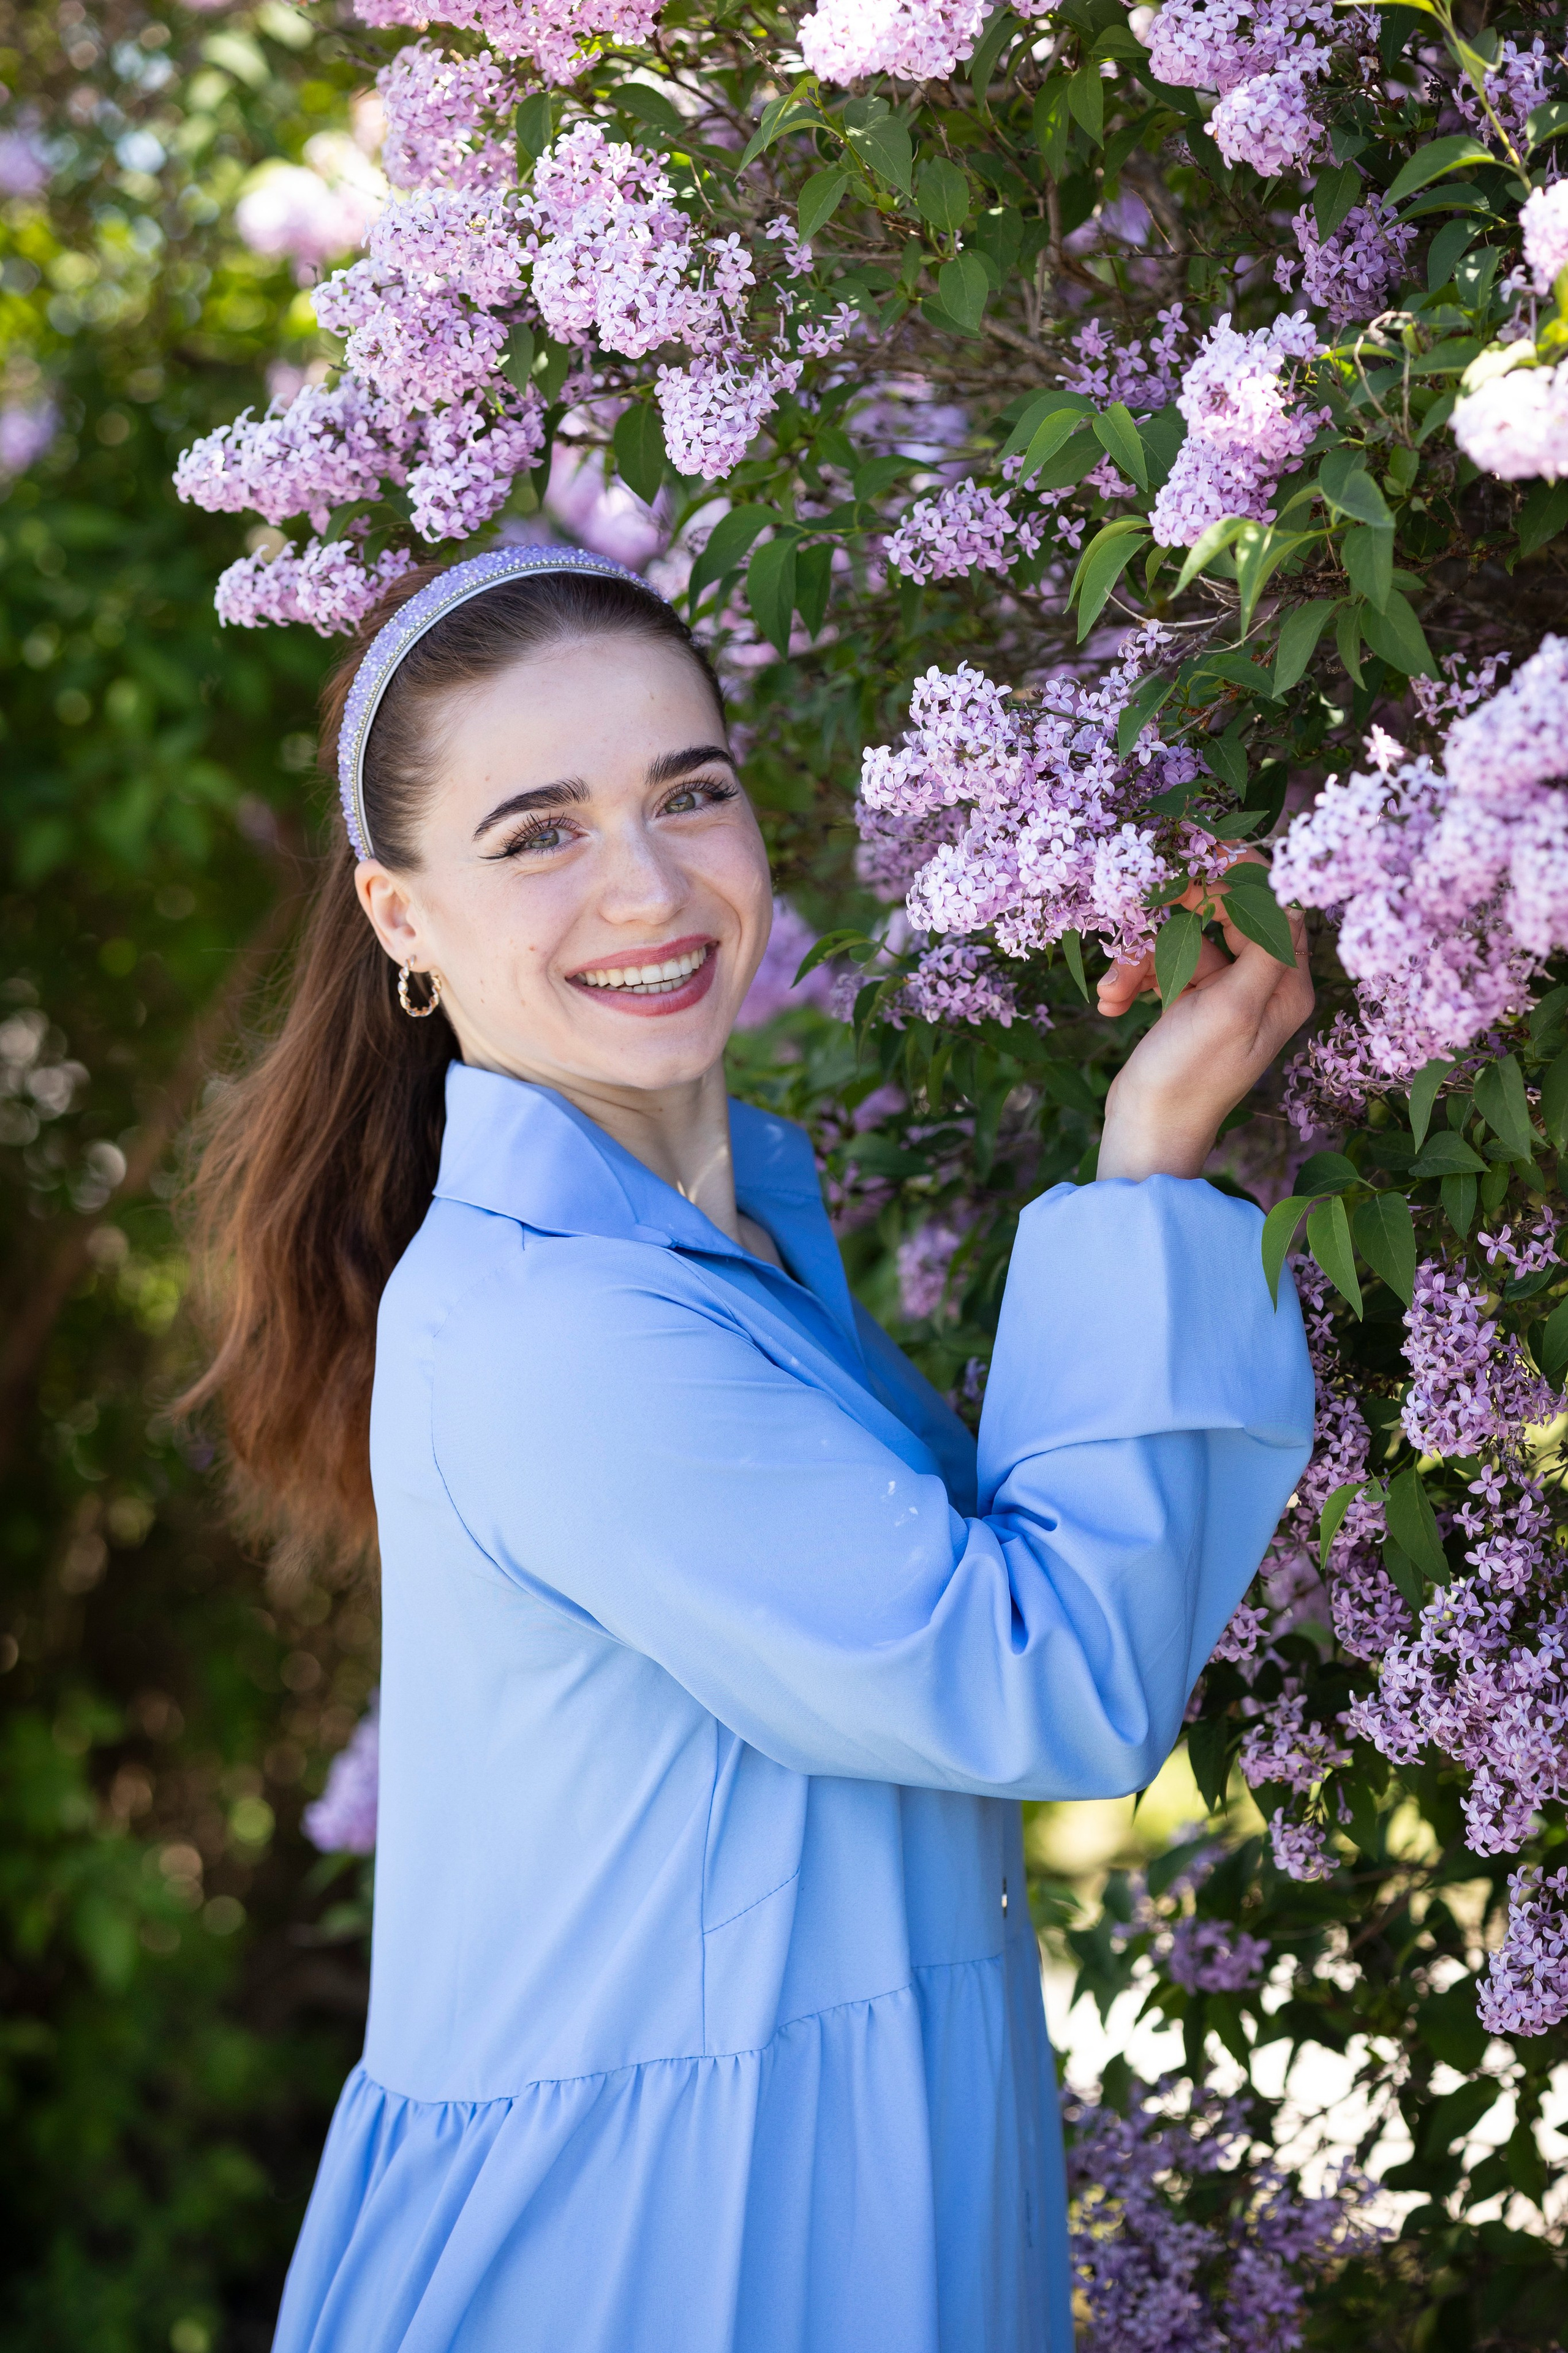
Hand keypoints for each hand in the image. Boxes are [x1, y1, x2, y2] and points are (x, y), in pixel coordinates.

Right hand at [1095, 856, 1313, 1181]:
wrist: (1147, 1129)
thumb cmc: (1191, 1075)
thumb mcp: (1232, 1007)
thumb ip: (1263, 946)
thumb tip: (1286, 890)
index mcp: (1284, 983)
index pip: (1272, 905)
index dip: (1234, 877)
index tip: (1193, 857)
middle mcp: (1260, 983)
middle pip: (1219, 916)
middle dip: (1171, 922)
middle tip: (1140, 907)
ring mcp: (1222, 992)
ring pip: (1181, 940)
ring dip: (1139, 959)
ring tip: (1112, 992)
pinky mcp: (1188, 1001)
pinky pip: (1160, 966)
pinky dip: (1133, 979)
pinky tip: (1112, 1004)